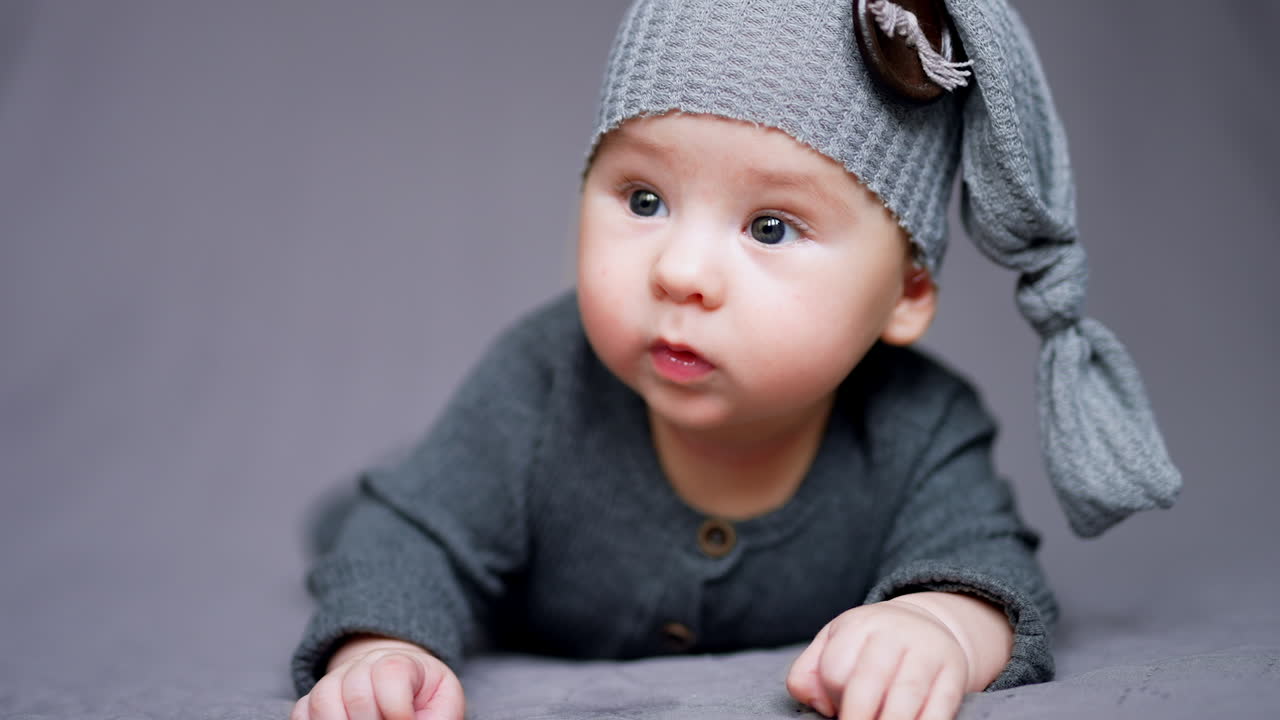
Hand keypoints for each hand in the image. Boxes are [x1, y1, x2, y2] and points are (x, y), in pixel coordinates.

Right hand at [291, 636, 464, 719]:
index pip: (390, 671)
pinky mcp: (313, 701)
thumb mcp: (443, 704)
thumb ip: (439, 716)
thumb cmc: (424, 700)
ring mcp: (335, 681)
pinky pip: (300, 712)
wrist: (401, 689)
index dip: (397, 706)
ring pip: (323, 699)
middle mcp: (363, 665)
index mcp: (401, 662)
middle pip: (356, 690)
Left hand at [785, 598, 969, 719]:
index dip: (833, 695)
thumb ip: (809, 672)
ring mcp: (928, 652)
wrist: (925, 626)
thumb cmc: (868, 647)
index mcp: (859, 625)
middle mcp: (895, 633)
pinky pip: (940, 707)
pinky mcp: (954, 673)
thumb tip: (818, 704)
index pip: (837, 667)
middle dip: (857, 715)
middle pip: (870, 680)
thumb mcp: (834, 644)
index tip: (835, 708)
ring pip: (906, 695)